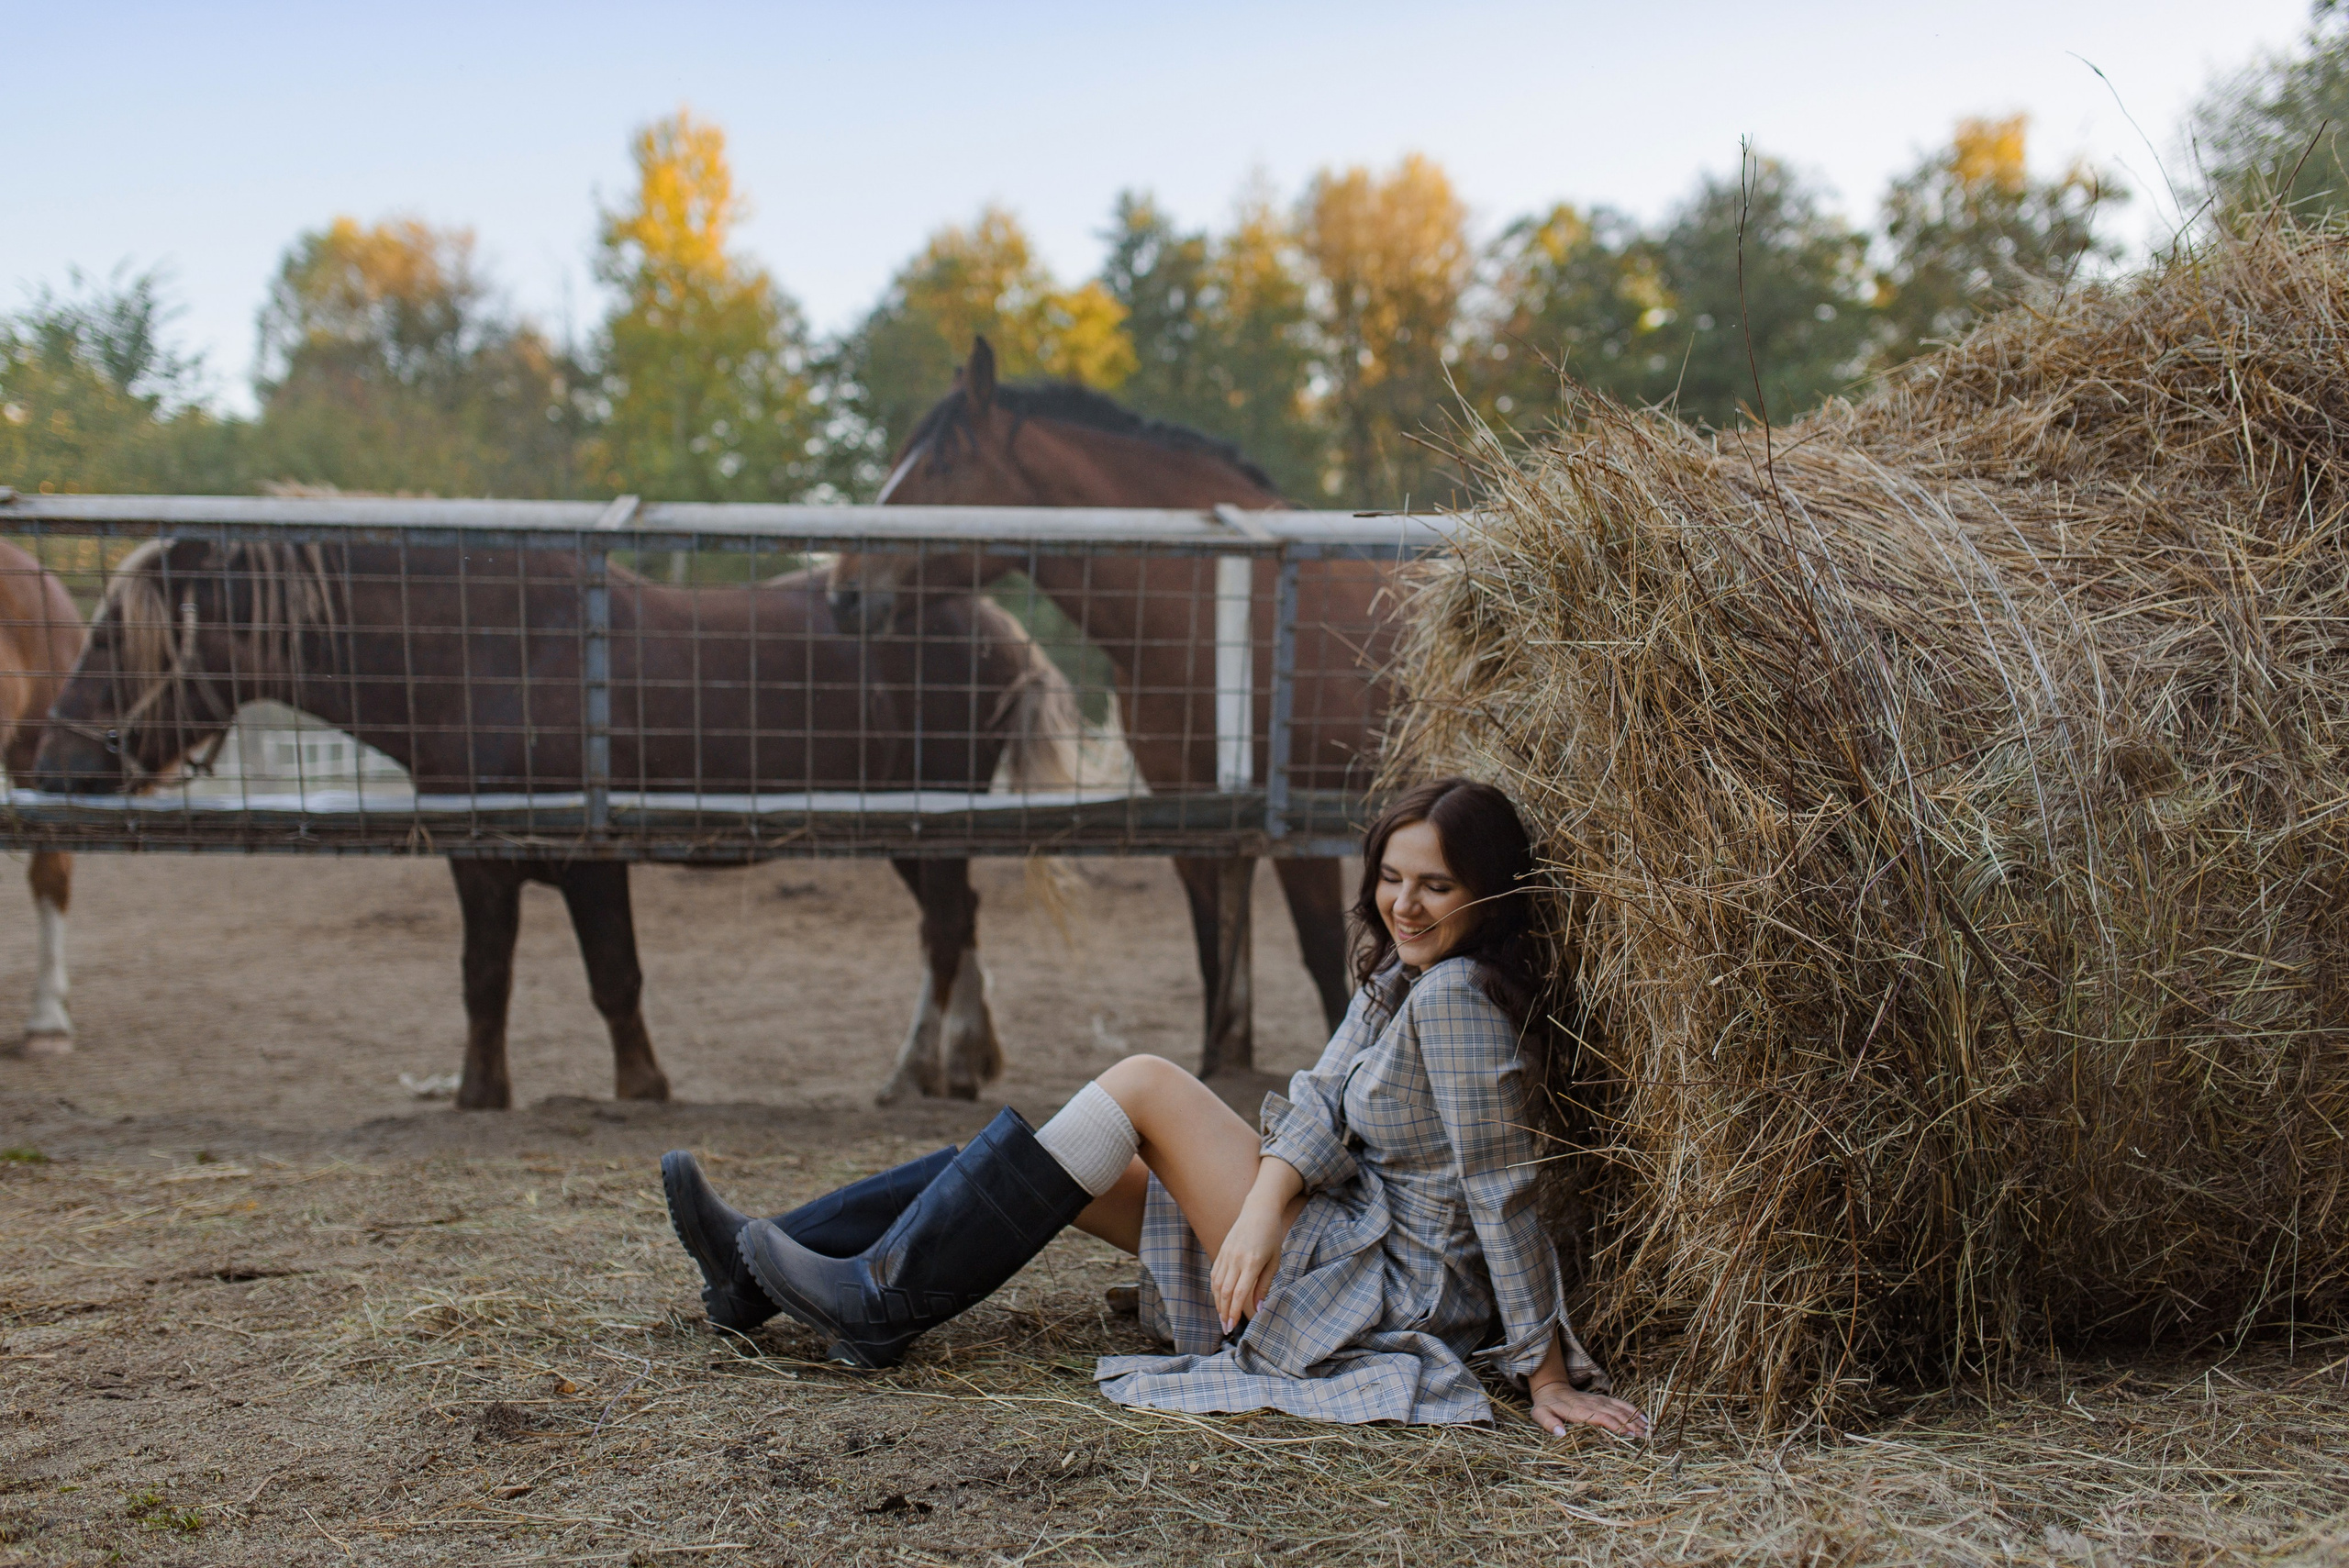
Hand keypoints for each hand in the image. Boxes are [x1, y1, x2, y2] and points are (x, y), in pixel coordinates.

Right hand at [1209, 1190, 1291, 1334]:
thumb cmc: (1271, 1236)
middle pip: (1225, 1292)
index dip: (1234, 1312)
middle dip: (1224, 1312)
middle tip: (1226, 1329)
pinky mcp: (1221, 1251)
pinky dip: (1215, 1289)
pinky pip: (1215, 1274)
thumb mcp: (1274, 1261)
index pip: (1238, 1294)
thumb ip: (1264, 1285)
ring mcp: (1226, 1254)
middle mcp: (1236, 1259)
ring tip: (1222, 1317)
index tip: (1232, 1326)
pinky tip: (1219, 1299)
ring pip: (1217, 1285)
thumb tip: (1258, 1308)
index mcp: (1252, 1263)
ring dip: (1218, 1303)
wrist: (1258, 1210)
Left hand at [1529, 1381, 1649, 1440]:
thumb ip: (1549, 1423)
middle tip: (1644, 1435)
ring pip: (1620, 1408)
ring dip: (1634, 1417)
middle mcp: (1592, 1404)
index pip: (1602, 1417)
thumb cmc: (1546, 1406)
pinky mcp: (1602, 1399)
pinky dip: (1632, 1409)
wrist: (1551, 1389)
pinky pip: (1619, 1403)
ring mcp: (1598, 1400)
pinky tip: (1643, 1417)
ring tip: (1647, 1428)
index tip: (1628, 1433)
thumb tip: (1561, 1433)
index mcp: (1580, 1410)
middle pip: (1615, 1413)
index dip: (1615, 1424)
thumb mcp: (1540, 1414)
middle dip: (1630, 1424)